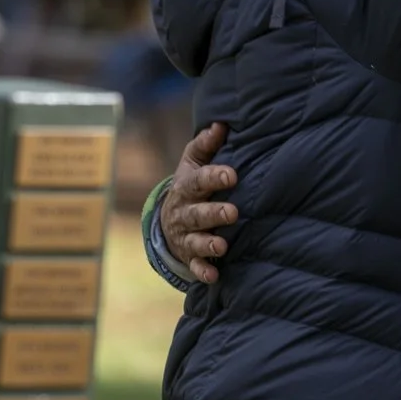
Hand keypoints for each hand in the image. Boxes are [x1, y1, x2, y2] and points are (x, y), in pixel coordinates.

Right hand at [160, 122, 239, 284]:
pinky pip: (194, 266)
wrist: (167, 220)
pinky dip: (202, 271)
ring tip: (222, 247)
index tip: (232, 174)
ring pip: (195, 241)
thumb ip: (205, 145)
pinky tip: (213, 276)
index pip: (199, 181)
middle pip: (197, 213)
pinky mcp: (189, 256)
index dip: (214, 177)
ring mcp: (185, 236)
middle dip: (214, 213)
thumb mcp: (192, 164)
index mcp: (187, 188)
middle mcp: (184, 213)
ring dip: (208, 244)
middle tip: (233, 212)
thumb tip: (221, 124)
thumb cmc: (191, 186)